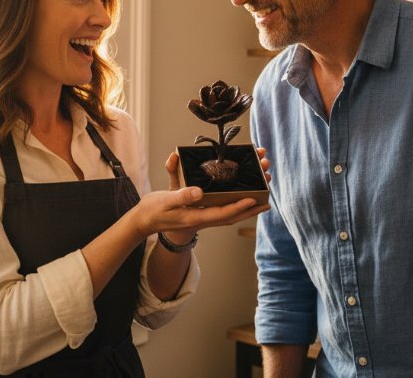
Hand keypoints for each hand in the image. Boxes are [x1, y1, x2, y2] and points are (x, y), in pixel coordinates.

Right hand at [129, 151, 269, 241]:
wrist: (144, 222)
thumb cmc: (153, 210)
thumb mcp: (166, 201)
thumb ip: (182, 195)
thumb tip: (199, 191)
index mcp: (196, 217)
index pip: (223, 214)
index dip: (240, 206)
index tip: (255, 198)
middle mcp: (203, 219)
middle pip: (233, 215)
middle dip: (251, 207)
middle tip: (268, 198)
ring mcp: (202, 217)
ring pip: (230, 214)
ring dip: (247, 207)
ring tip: (263, 199)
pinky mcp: (201, 213)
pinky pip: (224, 210)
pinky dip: (236, 205)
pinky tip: (243, 199)